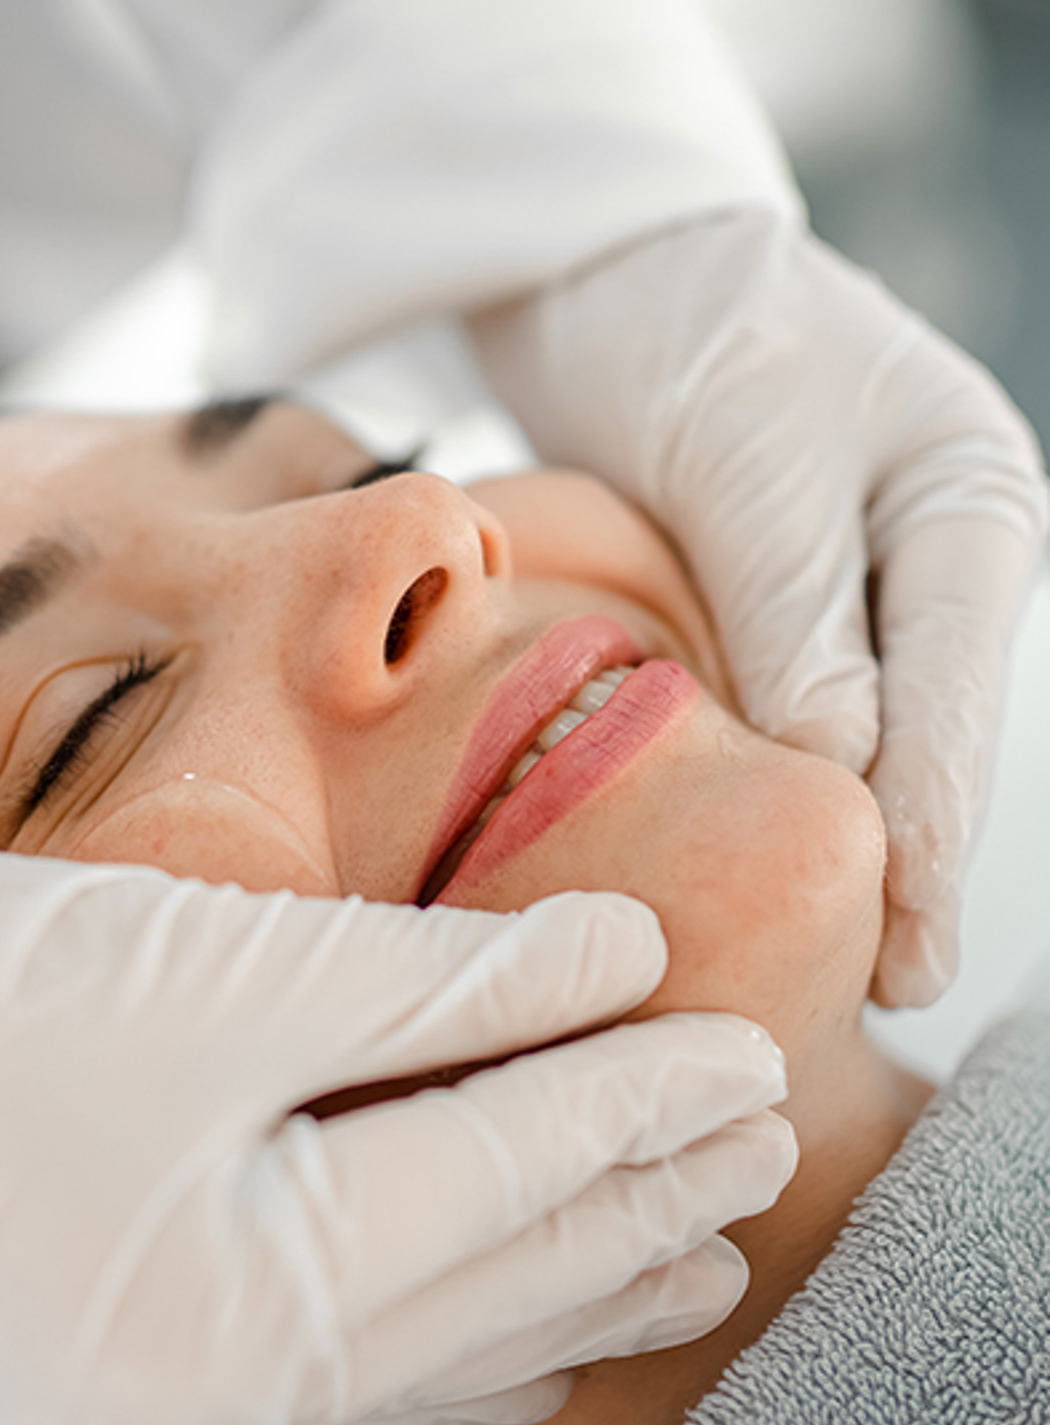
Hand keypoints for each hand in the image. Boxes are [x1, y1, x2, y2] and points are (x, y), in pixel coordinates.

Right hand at [0, 773, 792, 1424]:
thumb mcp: (224, 972)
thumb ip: (441, 980)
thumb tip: (613, 952)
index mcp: (252, 1305)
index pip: (514, 1181)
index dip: (640, 1102)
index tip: (745, 1051)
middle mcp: (231, 1398)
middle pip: (501, 1279)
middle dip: (641, 1194)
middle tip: (764, 1133)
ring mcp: (185, 1405)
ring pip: (447, 1342)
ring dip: (576, 1274)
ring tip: (699, 1244)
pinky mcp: (147, 1371)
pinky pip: (360, 1375)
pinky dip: (467, 1335)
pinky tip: (538, 1333)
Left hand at [472, 210, 1048, 1006]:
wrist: (613, 278)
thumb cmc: (696, 330)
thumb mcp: (750, 453)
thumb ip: (797, 604)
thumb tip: (842, 759)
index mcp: (967, 503)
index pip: (960, 691)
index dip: (933, 826)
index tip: (909, 946)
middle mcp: (925, 557)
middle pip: (924, 729)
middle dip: (899, 858)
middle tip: (879, 988)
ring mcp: (849, 585)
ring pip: (854, 732)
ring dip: (834, 832)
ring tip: (821, 954)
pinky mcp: (769, 602)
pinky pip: (779, 706)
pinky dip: (764, 778)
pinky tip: (741, 847)